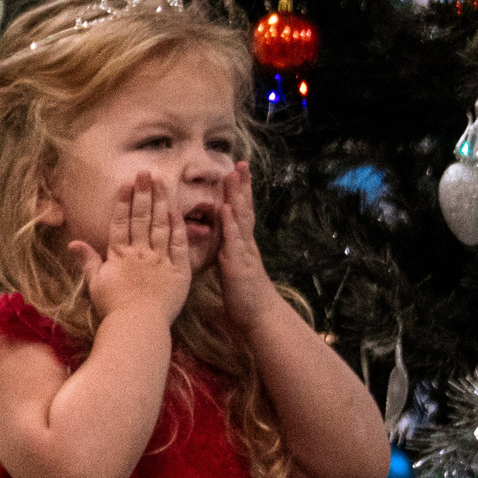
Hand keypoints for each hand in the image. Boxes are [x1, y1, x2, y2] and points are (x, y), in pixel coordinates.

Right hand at [66, 174, 191, 327]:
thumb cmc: (114, 308)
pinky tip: (177, 210)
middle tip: (146, 172)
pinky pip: (180, 244)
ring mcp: (160, 260)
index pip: (121, 223)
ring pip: (161, 225)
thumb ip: (87, 261)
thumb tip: (73, 242)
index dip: (124, 202)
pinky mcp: (179, 270)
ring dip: (161, 202)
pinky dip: (178, 226)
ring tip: (162, 182)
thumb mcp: (95, 284)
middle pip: (141, 218)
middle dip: (144, 194)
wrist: (138, 325)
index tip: (127, 184)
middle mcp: (140, 253)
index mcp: (119, 256)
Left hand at [215, 163, 289, 332]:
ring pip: (240, 220)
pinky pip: (233, 241)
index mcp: (241, 243)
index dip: (239, 191)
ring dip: (237, 197)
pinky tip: (225, 209)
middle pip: (244, 209)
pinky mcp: (237, 264)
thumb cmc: (242, 293)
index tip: (236, 169)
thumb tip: (221, 238)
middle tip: (241, 162)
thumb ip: (228, 250)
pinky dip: (229, 224)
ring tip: (234, 176)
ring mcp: (243, 252)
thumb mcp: (232, 266)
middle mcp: (244, 243)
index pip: (240, 211)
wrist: (256, 315)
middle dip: (242, 185)